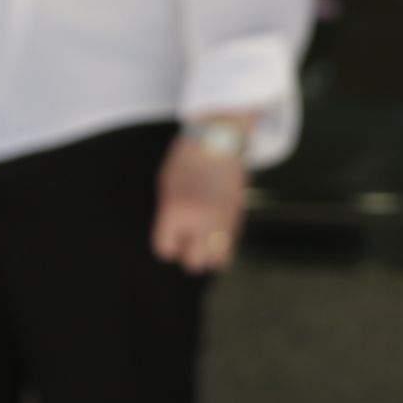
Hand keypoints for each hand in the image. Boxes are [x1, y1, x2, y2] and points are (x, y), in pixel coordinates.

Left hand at [154, 129, 247, 272]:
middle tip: (186, 236)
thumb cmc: (187, 161)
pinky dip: (223, 245)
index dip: (166, 242)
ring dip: (208, 254)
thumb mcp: (167, 187)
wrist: (220, 140)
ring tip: (203, 239)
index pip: (165, 250)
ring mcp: (222, 221)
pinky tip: (216, 229)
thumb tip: (175, 240)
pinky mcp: (238, 218)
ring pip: (217, 261)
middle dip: (187, 252)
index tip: (168, 230)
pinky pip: (231, 246)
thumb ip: (168, 217)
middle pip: (193, 263)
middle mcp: (200, 221)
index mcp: (176, 212)